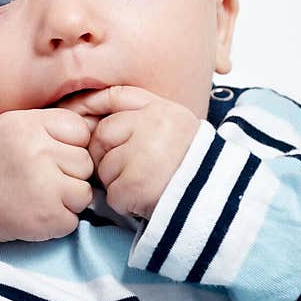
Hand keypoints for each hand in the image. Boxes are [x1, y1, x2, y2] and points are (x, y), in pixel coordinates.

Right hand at [0, 108, 94, 242]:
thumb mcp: (14, 125)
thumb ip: (51, 124)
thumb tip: (94, 130)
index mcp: (30, 126)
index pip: (80, 131)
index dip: (70, 144)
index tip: (51, 153)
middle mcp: (39, 153)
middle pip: (85, 162)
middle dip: (70, 172)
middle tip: (43, 177)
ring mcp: (45, 187)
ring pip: (84, 192)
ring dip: (68, 197)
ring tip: (41, 194)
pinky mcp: (48, 217)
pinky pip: (75, 218)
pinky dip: (59, 219)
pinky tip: (37, 210)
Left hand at [64, 86, 200, 219]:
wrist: (221, 202)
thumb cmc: (193, 165)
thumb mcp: (174, 126)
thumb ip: (139, 114)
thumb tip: (87, 113)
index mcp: (162, 108)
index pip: (114, 96)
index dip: (91, 107)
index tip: (79, 119)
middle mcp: (152, 126)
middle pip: (101, 136)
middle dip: (107, 155)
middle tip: (132, 168)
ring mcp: (144, 155)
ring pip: (104, 168)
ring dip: (118, 182)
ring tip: (147, 184)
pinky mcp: (137, 185)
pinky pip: (113, 194)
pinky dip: (125, 203)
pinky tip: (146, 200)